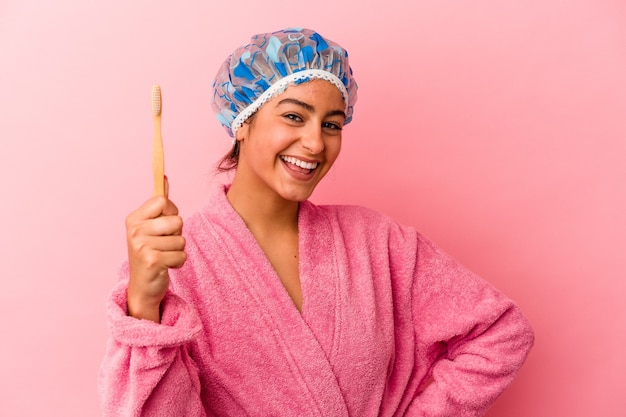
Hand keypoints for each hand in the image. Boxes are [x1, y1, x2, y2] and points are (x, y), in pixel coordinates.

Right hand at [125, 177, 185, 321]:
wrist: (142, 287)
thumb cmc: (150, 253)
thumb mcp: (151, 227)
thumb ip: (159, 204)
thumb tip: (164, 178)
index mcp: (133, 219)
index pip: (163, 201)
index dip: (171, 213)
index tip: (163, 225)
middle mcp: (134, 231)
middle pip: (176, 220)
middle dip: (177, 233)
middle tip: (163, 244)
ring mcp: (142, 246)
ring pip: (181, 239)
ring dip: (178, 250)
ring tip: (163, 256)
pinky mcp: (152, 261)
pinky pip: (182, 255)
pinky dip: (178, 263)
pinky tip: (165, 267)